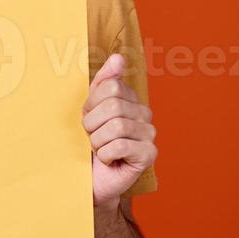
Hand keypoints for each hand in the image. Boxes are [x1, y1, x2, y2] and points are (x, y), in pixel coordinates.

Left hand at [82, 53, 156, 209]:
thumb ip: (103, 82)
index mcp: (131, 99)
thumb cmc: (90, 143)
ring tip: (100, 150)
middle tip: (92, 138)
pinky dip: (107, 155)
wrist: (91, 180)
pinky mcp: (149, 154)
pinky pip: (121, 146)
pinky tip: (109, 160)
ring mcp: (149, 134)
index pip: (110, 87)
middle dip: (92, 125)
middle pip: (113, 105)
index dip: (91, 105)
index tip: (89, 120)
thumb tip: (118, 57)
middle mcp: (144, 114)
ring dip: (98, 142)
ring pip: (116, 126)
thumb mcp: (90, 109)